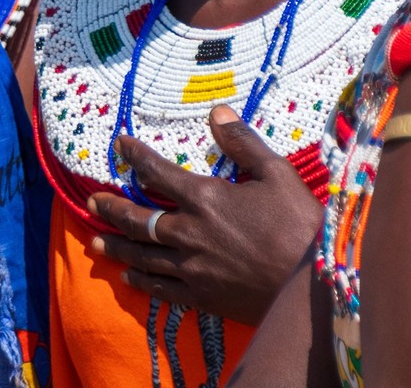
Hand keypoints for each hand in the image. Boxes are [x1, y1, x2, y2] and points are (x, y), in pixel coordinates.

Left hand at [86, 106, 321, 324]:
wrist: (318, 287)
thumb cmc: (302, 227)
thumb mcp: (279, 175)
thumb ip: (244, 143)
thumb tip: (217, 112)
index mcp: (204, 198)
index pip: (157, 172)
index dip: (135, 156)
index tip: (120, 144)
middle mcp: (189, 232)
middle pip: (137, 218)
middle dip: (112, 208)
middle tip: (93, 201)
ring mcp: (192, 268)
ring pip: (142, 255)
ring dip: (116, 246)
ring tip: (96, 241)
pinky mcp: (202, 297)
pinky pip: (161, 289)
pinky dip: (141, 281)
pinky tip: (129, 277)